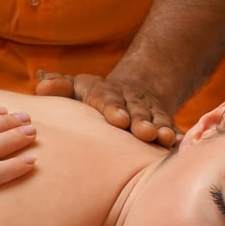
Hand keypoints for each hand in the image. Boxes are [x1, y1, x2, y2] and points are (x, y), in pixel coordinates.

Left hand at [35, 72, 180, 146]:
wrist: (133, 91)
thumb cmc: (93, 96)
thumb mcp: (76, 87)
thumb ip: (60, 86)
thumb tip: (41, 82)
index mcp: (106, 93)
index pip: (108, 100)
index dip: (114, 109)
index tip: (119, 120)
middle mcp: (130, 101)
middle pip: (136, 111)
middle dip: (142, 121)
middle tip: (144, 133)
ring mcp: (149, 112)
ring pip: (156, 119)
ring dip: (162, 129)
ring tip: (166, 139)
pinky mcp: (163, 122)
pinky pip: (172, 128)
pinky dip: (179, 136)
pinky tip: (183, 144)